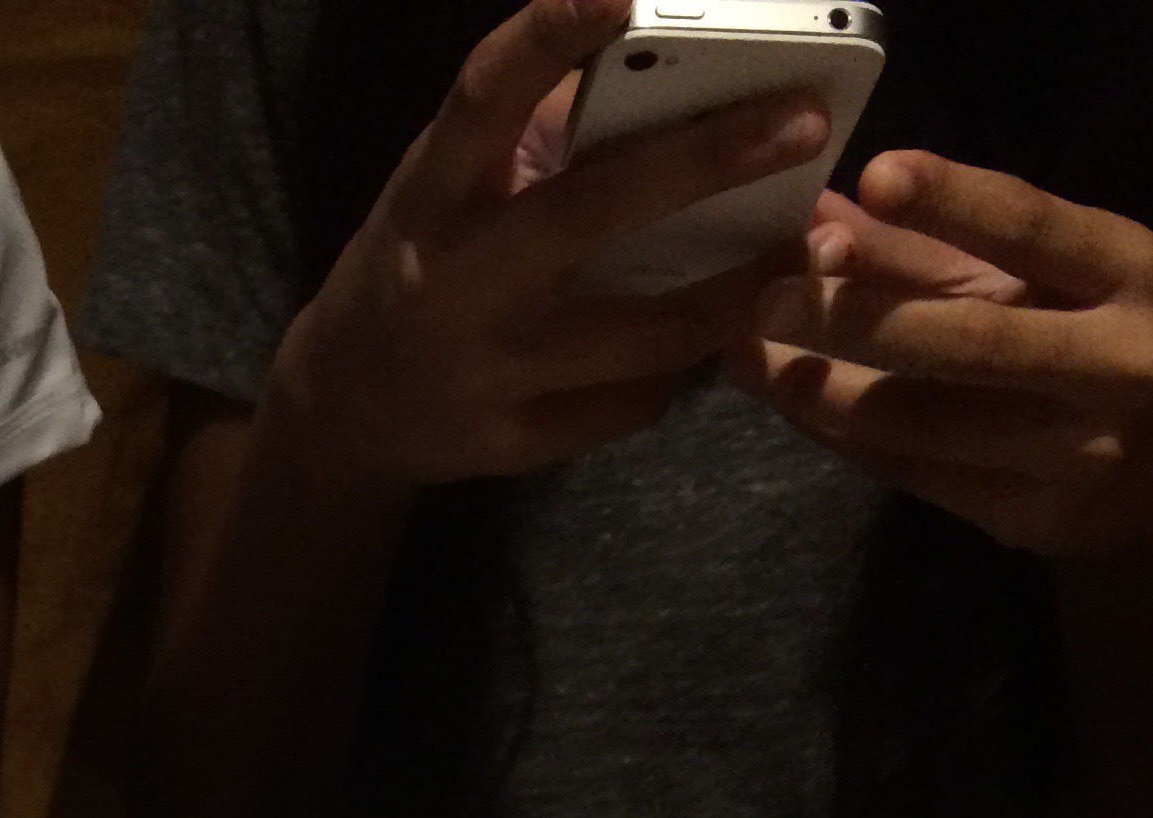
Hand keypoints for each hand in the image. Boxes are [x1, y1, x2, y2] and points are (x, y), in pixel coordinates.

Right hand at [269, 0, 832, 495]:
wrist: (348, 408)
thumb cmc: (428, 259)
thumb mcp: (450, 186)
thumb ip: (540, 132)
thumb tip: (673, 68)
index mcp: (433, 192)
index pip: (486, 97)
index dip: (548, 36)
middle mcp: (456, 278)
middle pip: (594, 210)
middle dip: (709, 160)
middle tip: (804, 123)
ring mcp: (486, 370)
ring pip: (642, 332)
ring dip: (736, 288)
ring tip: (802, 251)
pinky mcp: (514, 442)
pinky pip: (630, 404)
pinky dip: (679, 366)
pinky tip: (704, 337)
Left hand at [729, 154, 1152, 558]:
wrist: (1138, 480)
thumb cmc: (1069, 341)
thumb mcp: (1017, 280)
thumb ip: (923, 248)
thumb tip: (816, 207)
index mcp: (1122, 269)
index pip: (1031, 226)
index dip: (952, 201)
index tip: (872, 175)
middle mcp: (1116, 357)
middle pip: (971, 339)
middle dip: (860, 316)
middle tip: (766, 299)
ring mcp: (1075, 448)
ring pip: (928, 421)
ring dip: (826, 391)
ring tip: (749, 359)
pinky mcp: (1025, 513)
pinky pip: (913, 472)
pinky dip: (840, 436)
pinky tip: (788, 405)